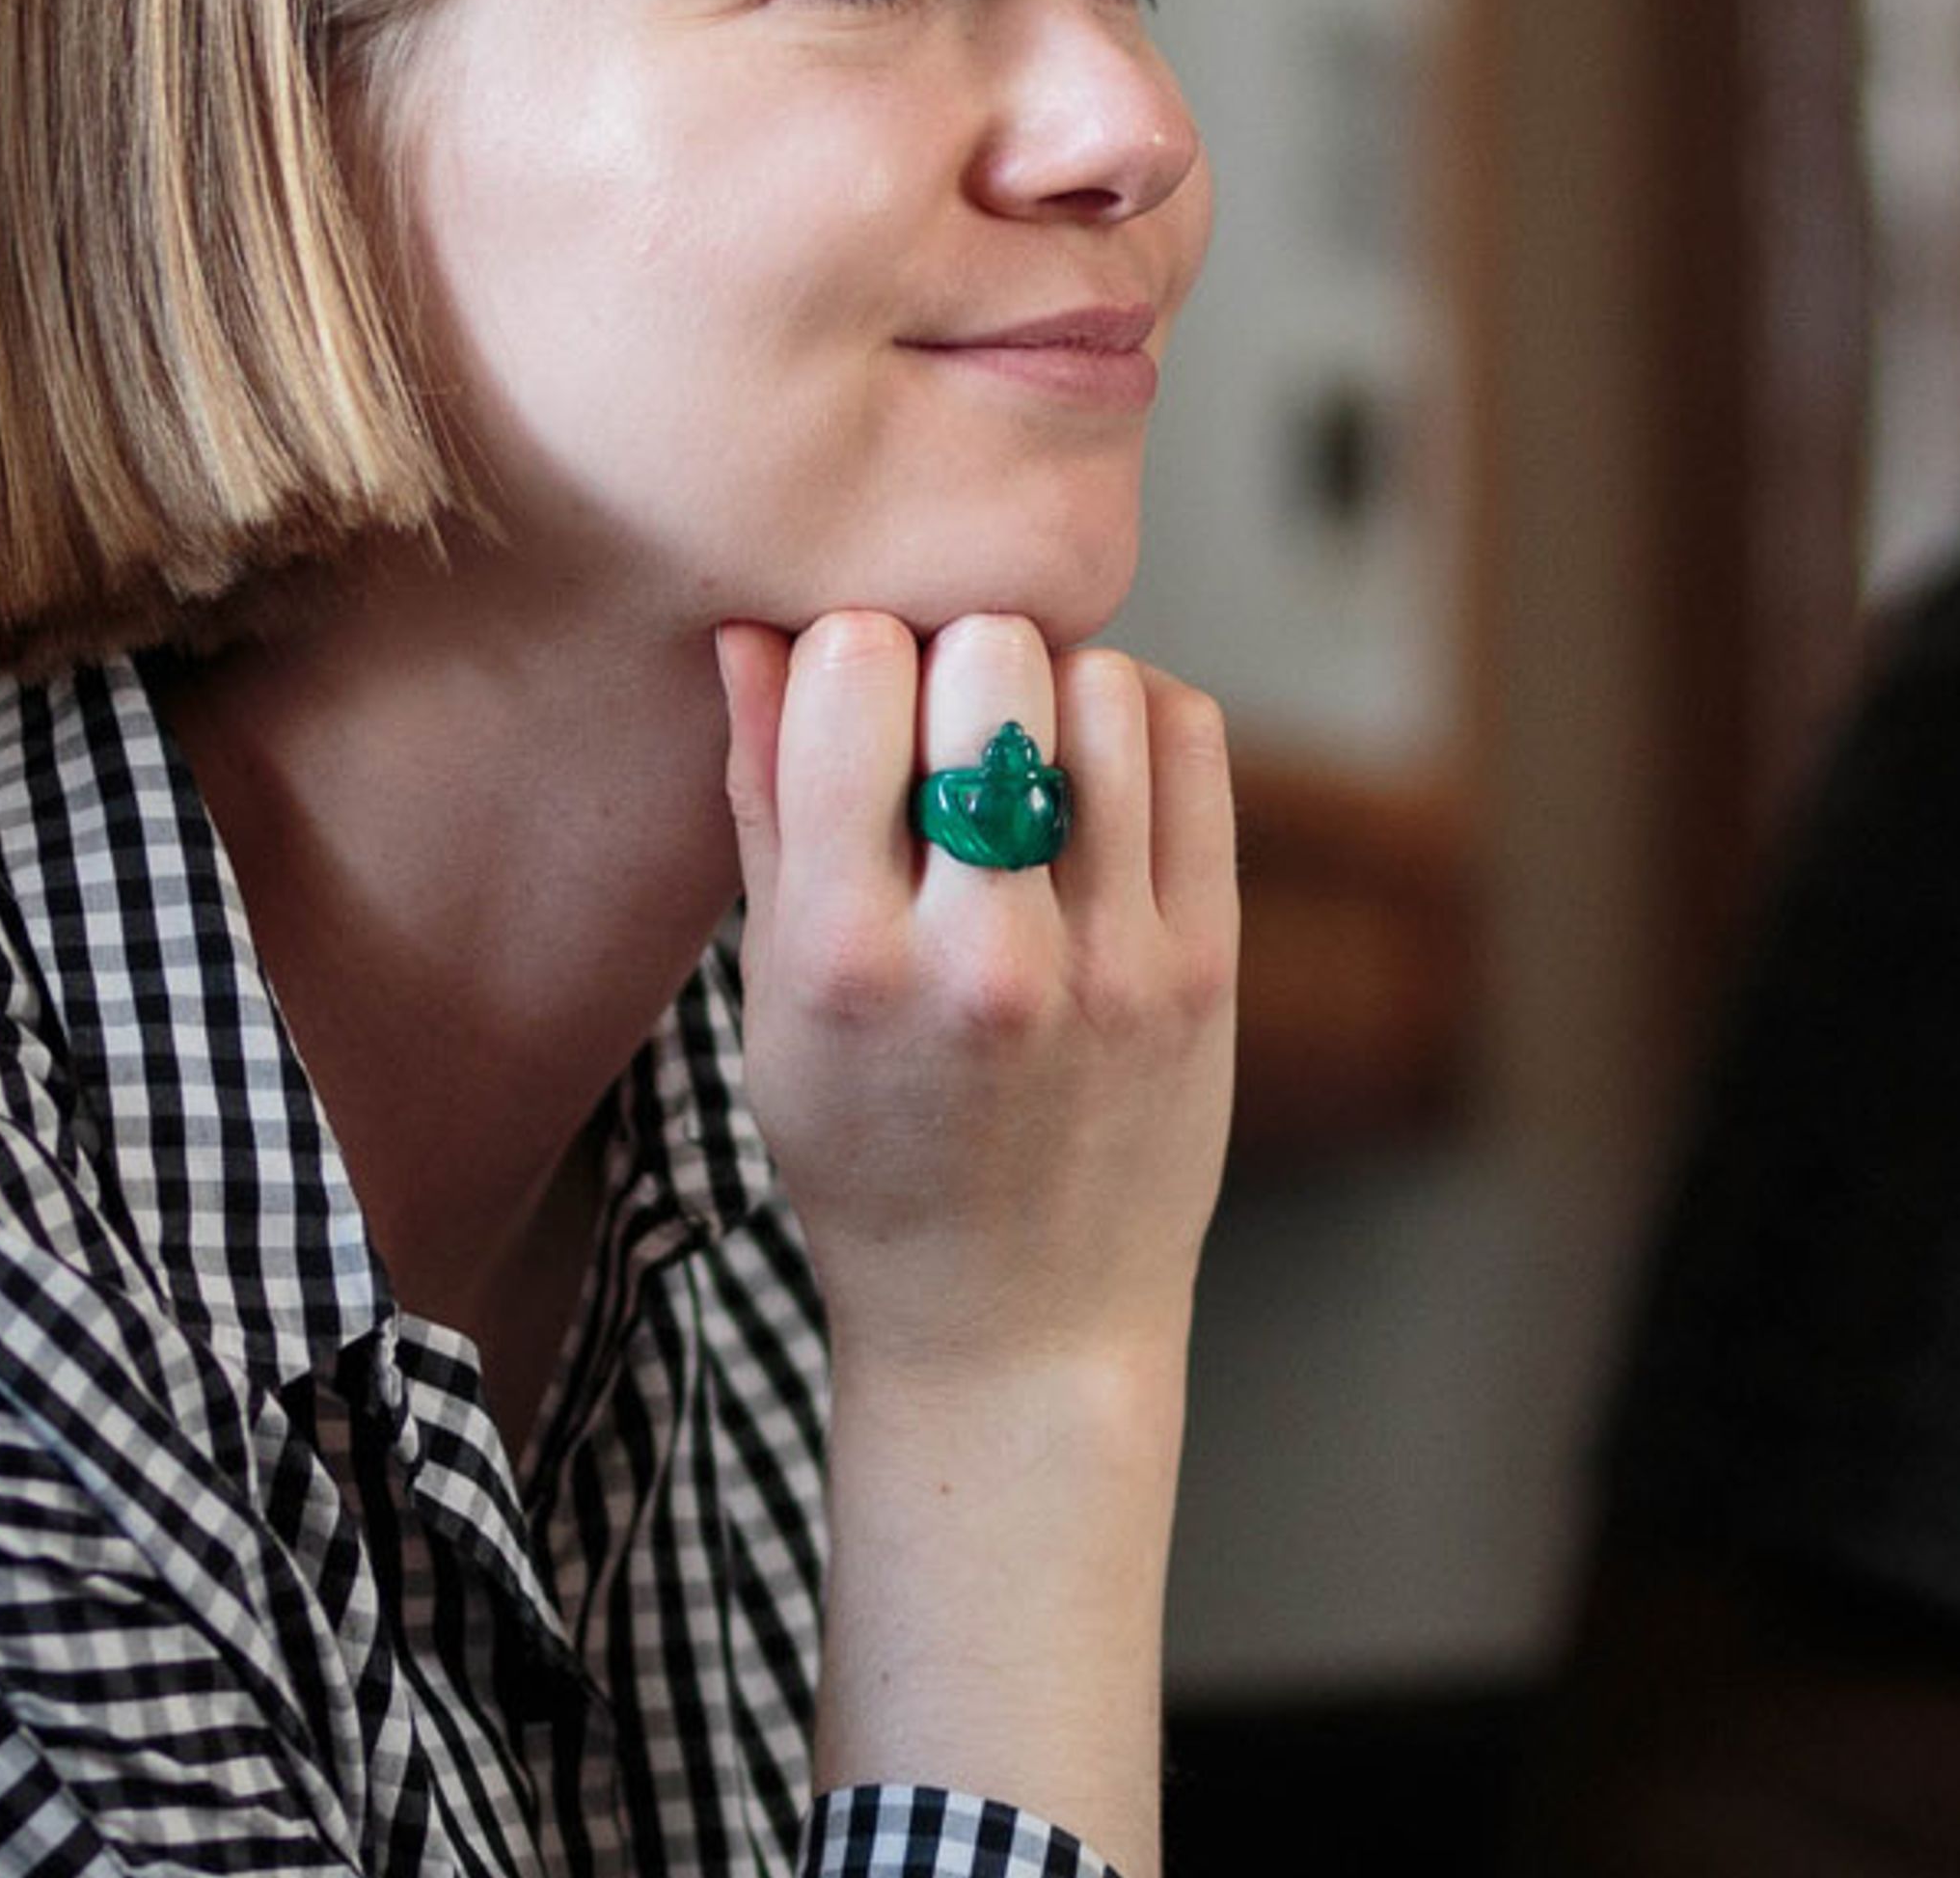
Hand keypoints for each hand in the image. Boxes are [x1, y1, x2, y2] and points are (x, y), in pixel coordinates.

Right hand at [714, 608, 1236, 1877]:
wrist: (1014, 1327)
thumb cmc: (869, 1156)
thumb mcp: (773, 998)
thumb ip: (763, 805)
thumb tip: (754, 632)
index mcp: (841, 959)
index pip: (852, 671)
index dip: (848, 653)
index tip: (850, 696)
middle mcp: (981, 957)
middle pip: (990, 654)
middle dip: (956, 657)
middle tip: (942, 720)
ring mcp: (1110, 965)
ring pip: (1106, 684)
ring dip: (1056, 688)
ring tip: (1022, 756)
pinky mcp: (1205, 967)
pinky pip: (1191, 747)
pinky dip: (1139, 725)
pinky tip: (1095, 780)